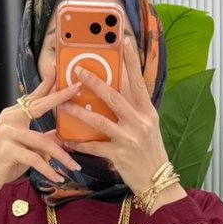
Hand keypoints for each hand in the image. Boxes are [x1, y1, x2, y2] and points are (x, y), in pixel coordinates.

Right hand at [0, 70, 81, 191]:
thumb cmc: (3, 164)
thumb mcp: (26, 150)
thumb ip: (41, 140)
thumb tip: (61, 136)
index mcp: (12, 115)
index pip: (33, 97)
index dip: (46, 83)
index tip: (57, 69)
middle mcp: (8, 119)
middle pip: (39, 106)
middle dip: (59, 97)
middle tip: (76, 89)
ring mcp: (6, 133)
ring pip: (42, 141)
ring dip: (61, 156)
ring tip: (74, 166)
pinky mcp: (6, 150)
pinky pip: (34, 159)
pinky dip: (47, 170)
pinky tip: (57, 178)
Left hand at [59, 33, 170, 195]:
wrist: (158, 180)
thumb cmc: (150, 151)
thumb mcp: (148, 126)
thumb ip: (135, 108)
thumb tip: (117, 89)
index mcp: (147, 111)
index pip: (139, 82)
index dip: (131, 62)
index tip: (124, 42)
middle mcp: (139, 122)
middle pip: (114, 97)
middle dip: (95, 82)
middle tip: (78, 71)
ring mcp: (128, 139)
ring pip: (100, 121)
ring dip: (79, 112)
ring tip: (64, 104)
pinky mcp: (119, 156)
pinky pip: (94, 147)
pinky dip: (79, 144)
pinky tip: (67, 140)